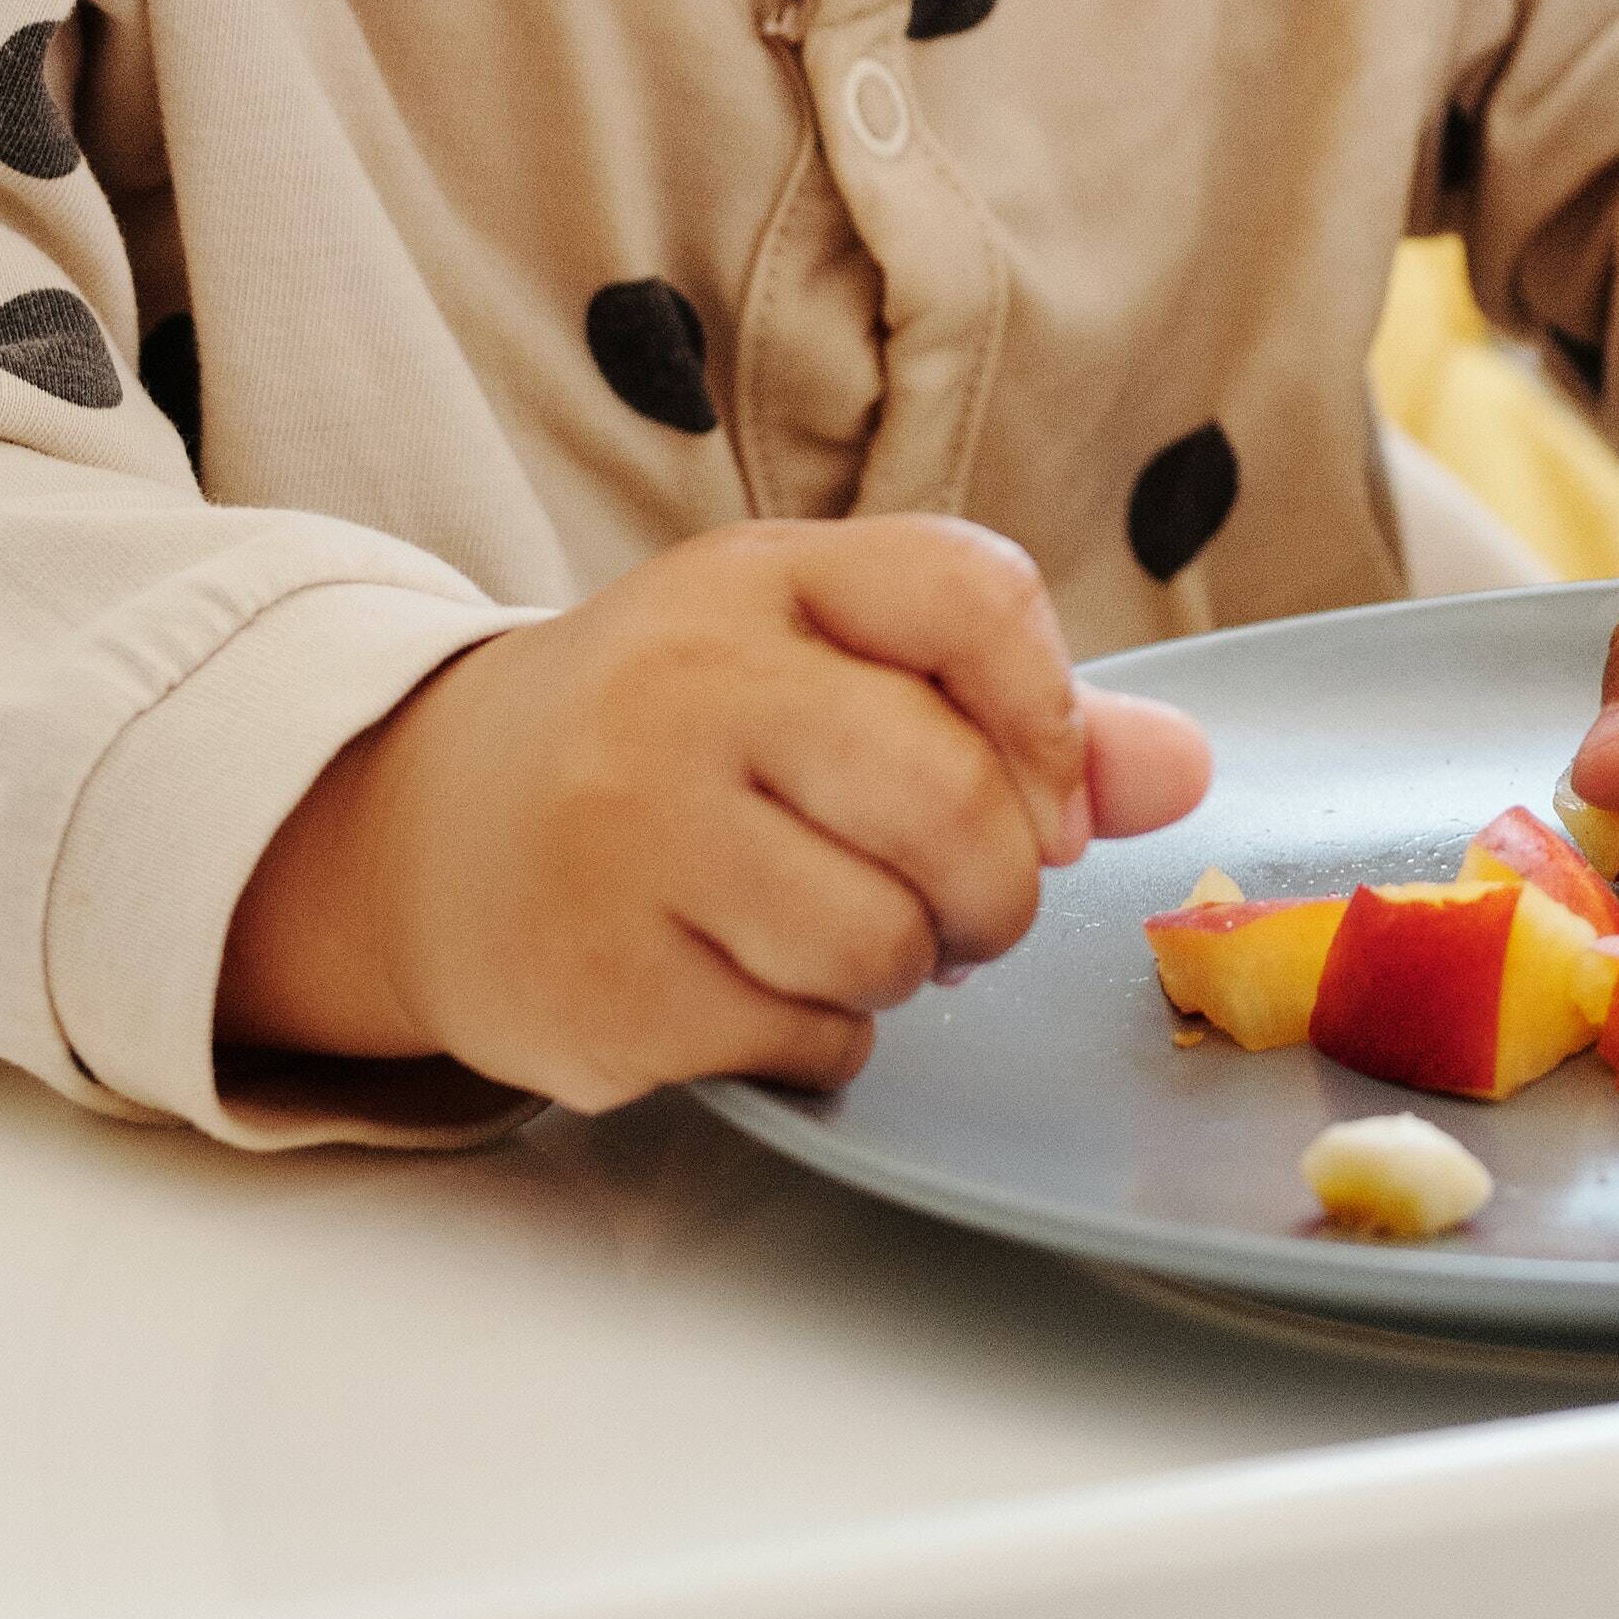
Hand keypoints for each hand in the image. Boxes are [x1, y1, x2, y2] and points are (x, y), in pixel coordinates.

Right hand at [220, 518, 1210, 1108]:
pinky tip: (757, 990)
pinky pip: (806, 1039)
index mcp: (755, 578)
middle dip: (999, 886)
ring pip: (884, 940)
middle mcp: (682, 686)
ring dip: (904, 971)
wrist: (434, 829)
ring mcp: (628, 835)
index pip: (969, 594)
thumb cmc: (677, 741)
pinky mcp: (602, 980)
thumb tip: (1184, 771)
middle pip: (950, 799)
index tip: (1049, 793)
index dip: (1052, 712)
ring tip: (844, 938)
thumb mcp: (821, 670)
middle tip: (968, 909)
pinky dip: (822, 1040)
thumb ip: (1009, 709)